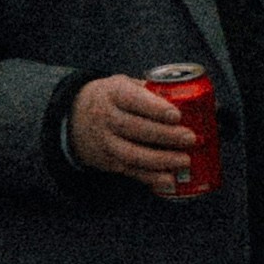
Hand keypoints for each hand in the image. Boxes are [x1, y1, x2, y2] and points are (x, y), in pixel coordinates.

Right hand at [68, 71, 201, 196]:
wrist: (74, 118)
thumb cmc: (110, 99)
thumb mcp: (123, 84)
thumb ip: (150, 90)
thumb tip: (189, 100)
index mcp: (113, 93)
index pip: (134, 100)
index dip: (156, 109)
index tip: (176, 115)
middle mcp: (106, 118)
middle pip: (137, 129)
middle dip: (166, 135)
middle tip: (190, 138)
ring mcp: (105, 142)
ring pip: (133, 154)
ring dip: (161, 160)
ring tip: (184, 161)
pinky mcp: (107, 161)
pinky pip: (130, 171)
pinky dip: (150, 177)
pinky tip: (168, 179)